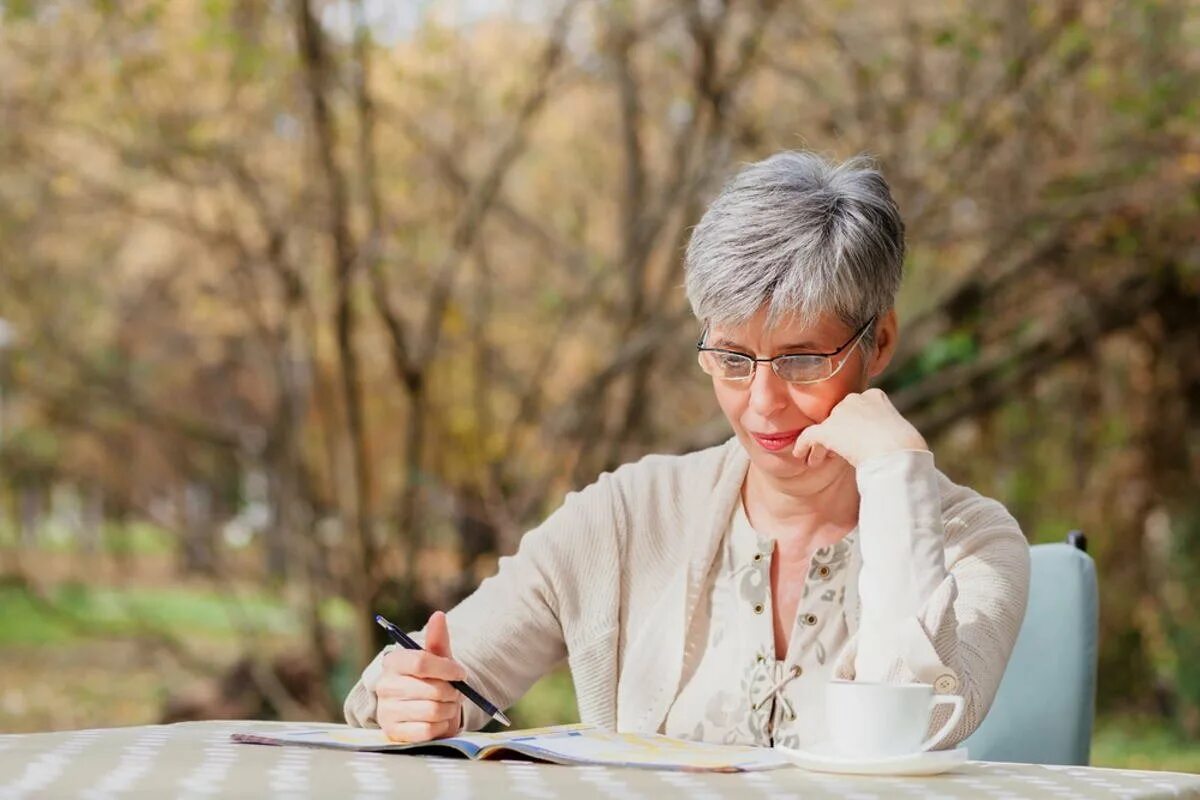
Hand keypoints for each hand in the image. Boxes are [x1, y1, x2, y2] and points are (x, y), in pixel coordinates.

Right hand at [375, 611, 465, 742]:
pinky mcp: (394, 733)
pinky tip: (438, 720)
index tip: (461, 673)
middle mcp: (385, 686)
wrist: (425, 708)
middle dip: (452, 692)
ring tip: (447, 705)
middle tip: (455, 692)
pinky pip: (427, 730)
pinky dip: (440, 726)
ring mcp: (386, 711)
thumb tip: (438, 615)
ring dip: (449, 709)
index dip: (446, 668)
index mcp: (393, 662)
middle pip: (431, 689)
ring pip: (432, 710)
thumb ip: (438, 638)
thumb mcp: (437, 658)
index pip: (420, 661)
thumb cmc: (432, 679)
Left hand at [792, 388, 928, 468]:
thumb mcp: (901, 432)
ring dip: (819, 445)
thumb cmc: (908, 448)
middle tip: (834, 453)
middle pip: (838, 416)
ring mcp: (840, 413)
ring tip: (816, 461)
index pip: (857, 408)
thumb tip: (888, 440)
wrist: (899, 453)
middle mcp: (855, 399)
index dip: (852, 425)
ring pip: (824, 428)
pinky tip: (800, 455)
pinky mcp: (828, 429)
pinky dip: (802, 446)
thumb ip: (886, 430)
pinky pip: (809, 436)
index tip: (852, 440)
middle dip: (835, 434)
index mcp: (875, 396)